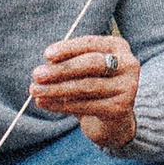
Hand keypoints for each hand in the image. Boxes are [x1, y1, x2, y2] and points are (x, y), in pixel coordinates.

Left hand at [26, 29, 141, 149]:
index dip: (68, 48)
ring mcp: (127, 87)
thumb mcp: (83, 71)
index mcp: (118, 46)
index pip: (91, 44)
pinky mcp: (120, 108)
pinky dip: (61, 105)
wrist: (113, 120)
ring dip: (56, 89)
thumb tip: (46, 66)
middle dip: (61, 69)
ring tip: (35, 91)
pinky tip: (44, 103)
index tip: (46, 55)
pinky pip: (86, 106)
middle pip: (91, 64)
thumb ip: (68, 64)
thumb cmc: (93, 87)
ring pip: (87, 86)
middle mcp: (128, 64)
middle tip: (36, 75)